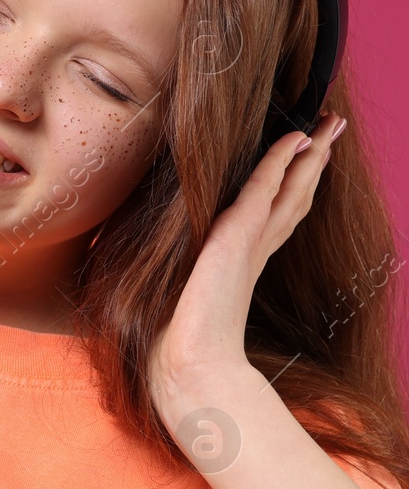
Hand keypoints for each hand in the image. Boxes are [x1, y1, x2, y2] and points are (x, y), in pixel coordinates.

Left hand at [146, 111, 346, 402]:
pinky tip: (294, 140)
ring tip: (328, 124)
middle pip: (294, 193)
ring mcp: (250, 241)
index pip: (277, 210)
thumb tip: (154, 269)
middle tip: (333, 126)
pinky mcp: (237, 238)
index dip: (295, 181)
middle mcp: (255, 247)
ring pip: (289, 187)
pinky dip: (278, 162)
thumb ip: (179, 274)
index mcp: (245, 259)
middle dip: (315, 159)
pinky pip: (261, 189)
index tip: (309, 154)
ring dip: (310, 152)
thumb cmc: (177, 338)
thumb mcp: (177, 290)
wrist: (189, 363)